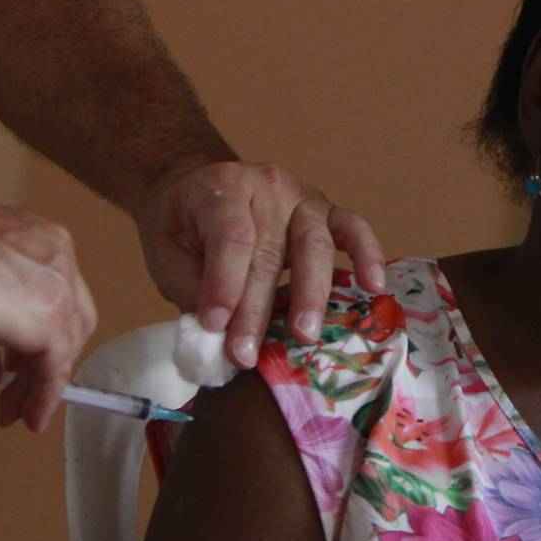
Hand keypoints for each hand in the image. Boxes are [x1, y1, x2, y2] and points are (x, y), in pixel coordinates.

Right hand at [0, 201, 97, 430]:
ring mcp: (58, 288)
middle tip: (16, 392)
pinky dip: (44, 396)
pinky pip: (56, 368)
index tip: (20, 365)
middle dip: (45, 360)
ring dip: (39, 385)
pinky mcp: (49, 320)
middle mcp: (57, 258)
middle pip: (70, 321)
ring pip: (64, 346)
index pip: (54, 297)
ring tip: (13, 412)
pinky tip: (30, 417)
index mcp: (39, 241)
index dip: (40, 334)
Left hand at [132, 160, 385, 368]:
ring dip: (310, 294)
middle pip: (269, 251)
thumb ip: (190, 286)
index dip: (224, 284)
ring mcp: (303, 197)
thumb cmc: (180, 223)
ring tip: (304, 334)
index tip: (213, 327)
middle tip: (246, 354)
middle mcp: (268, 186)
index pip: (230, 238)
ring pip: (315, 244)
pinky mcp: (326, 211)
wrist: (196, 185)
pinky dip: (367, 254)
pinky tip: (374, 284)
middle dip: (257, 309)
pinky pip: (353, 228)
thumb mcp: (165, 250)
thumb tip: (219, 331)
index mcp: (222, 188)